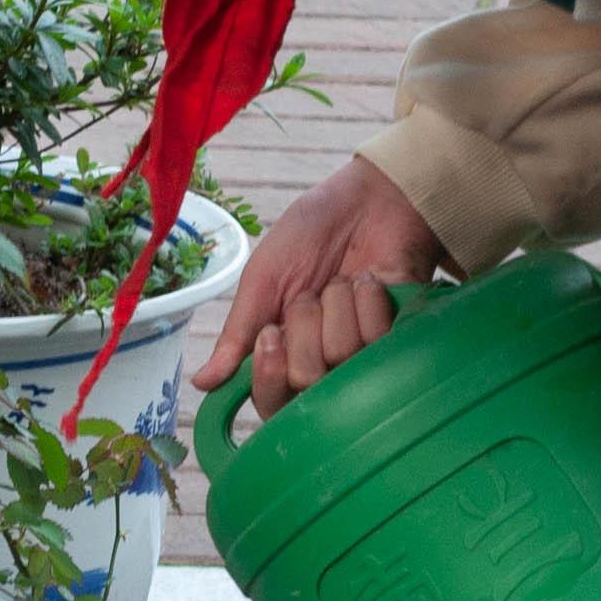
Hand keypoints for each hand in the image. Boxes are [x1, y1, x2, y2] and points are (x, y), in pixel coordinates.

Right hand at [195, 155, 448, 417]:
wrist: (365, 199)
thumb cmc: (309, 236)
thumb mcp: (262, 280)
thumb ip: (237, 334)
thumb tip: (202, 383)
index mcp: (282, 353)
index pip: (271, 401)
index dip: (268, 375)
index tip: (270, 333)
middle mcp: (321, 360)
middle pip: (306, 380)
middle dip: (303, 325)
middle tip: (309, 294)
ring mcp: (361, 351)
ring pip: (342, 357)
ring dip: (336, 306)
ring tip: (340, 281)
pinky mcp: (398, 336)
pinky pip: (378, 341)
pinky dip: (366, 300)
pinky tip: (367, 280)